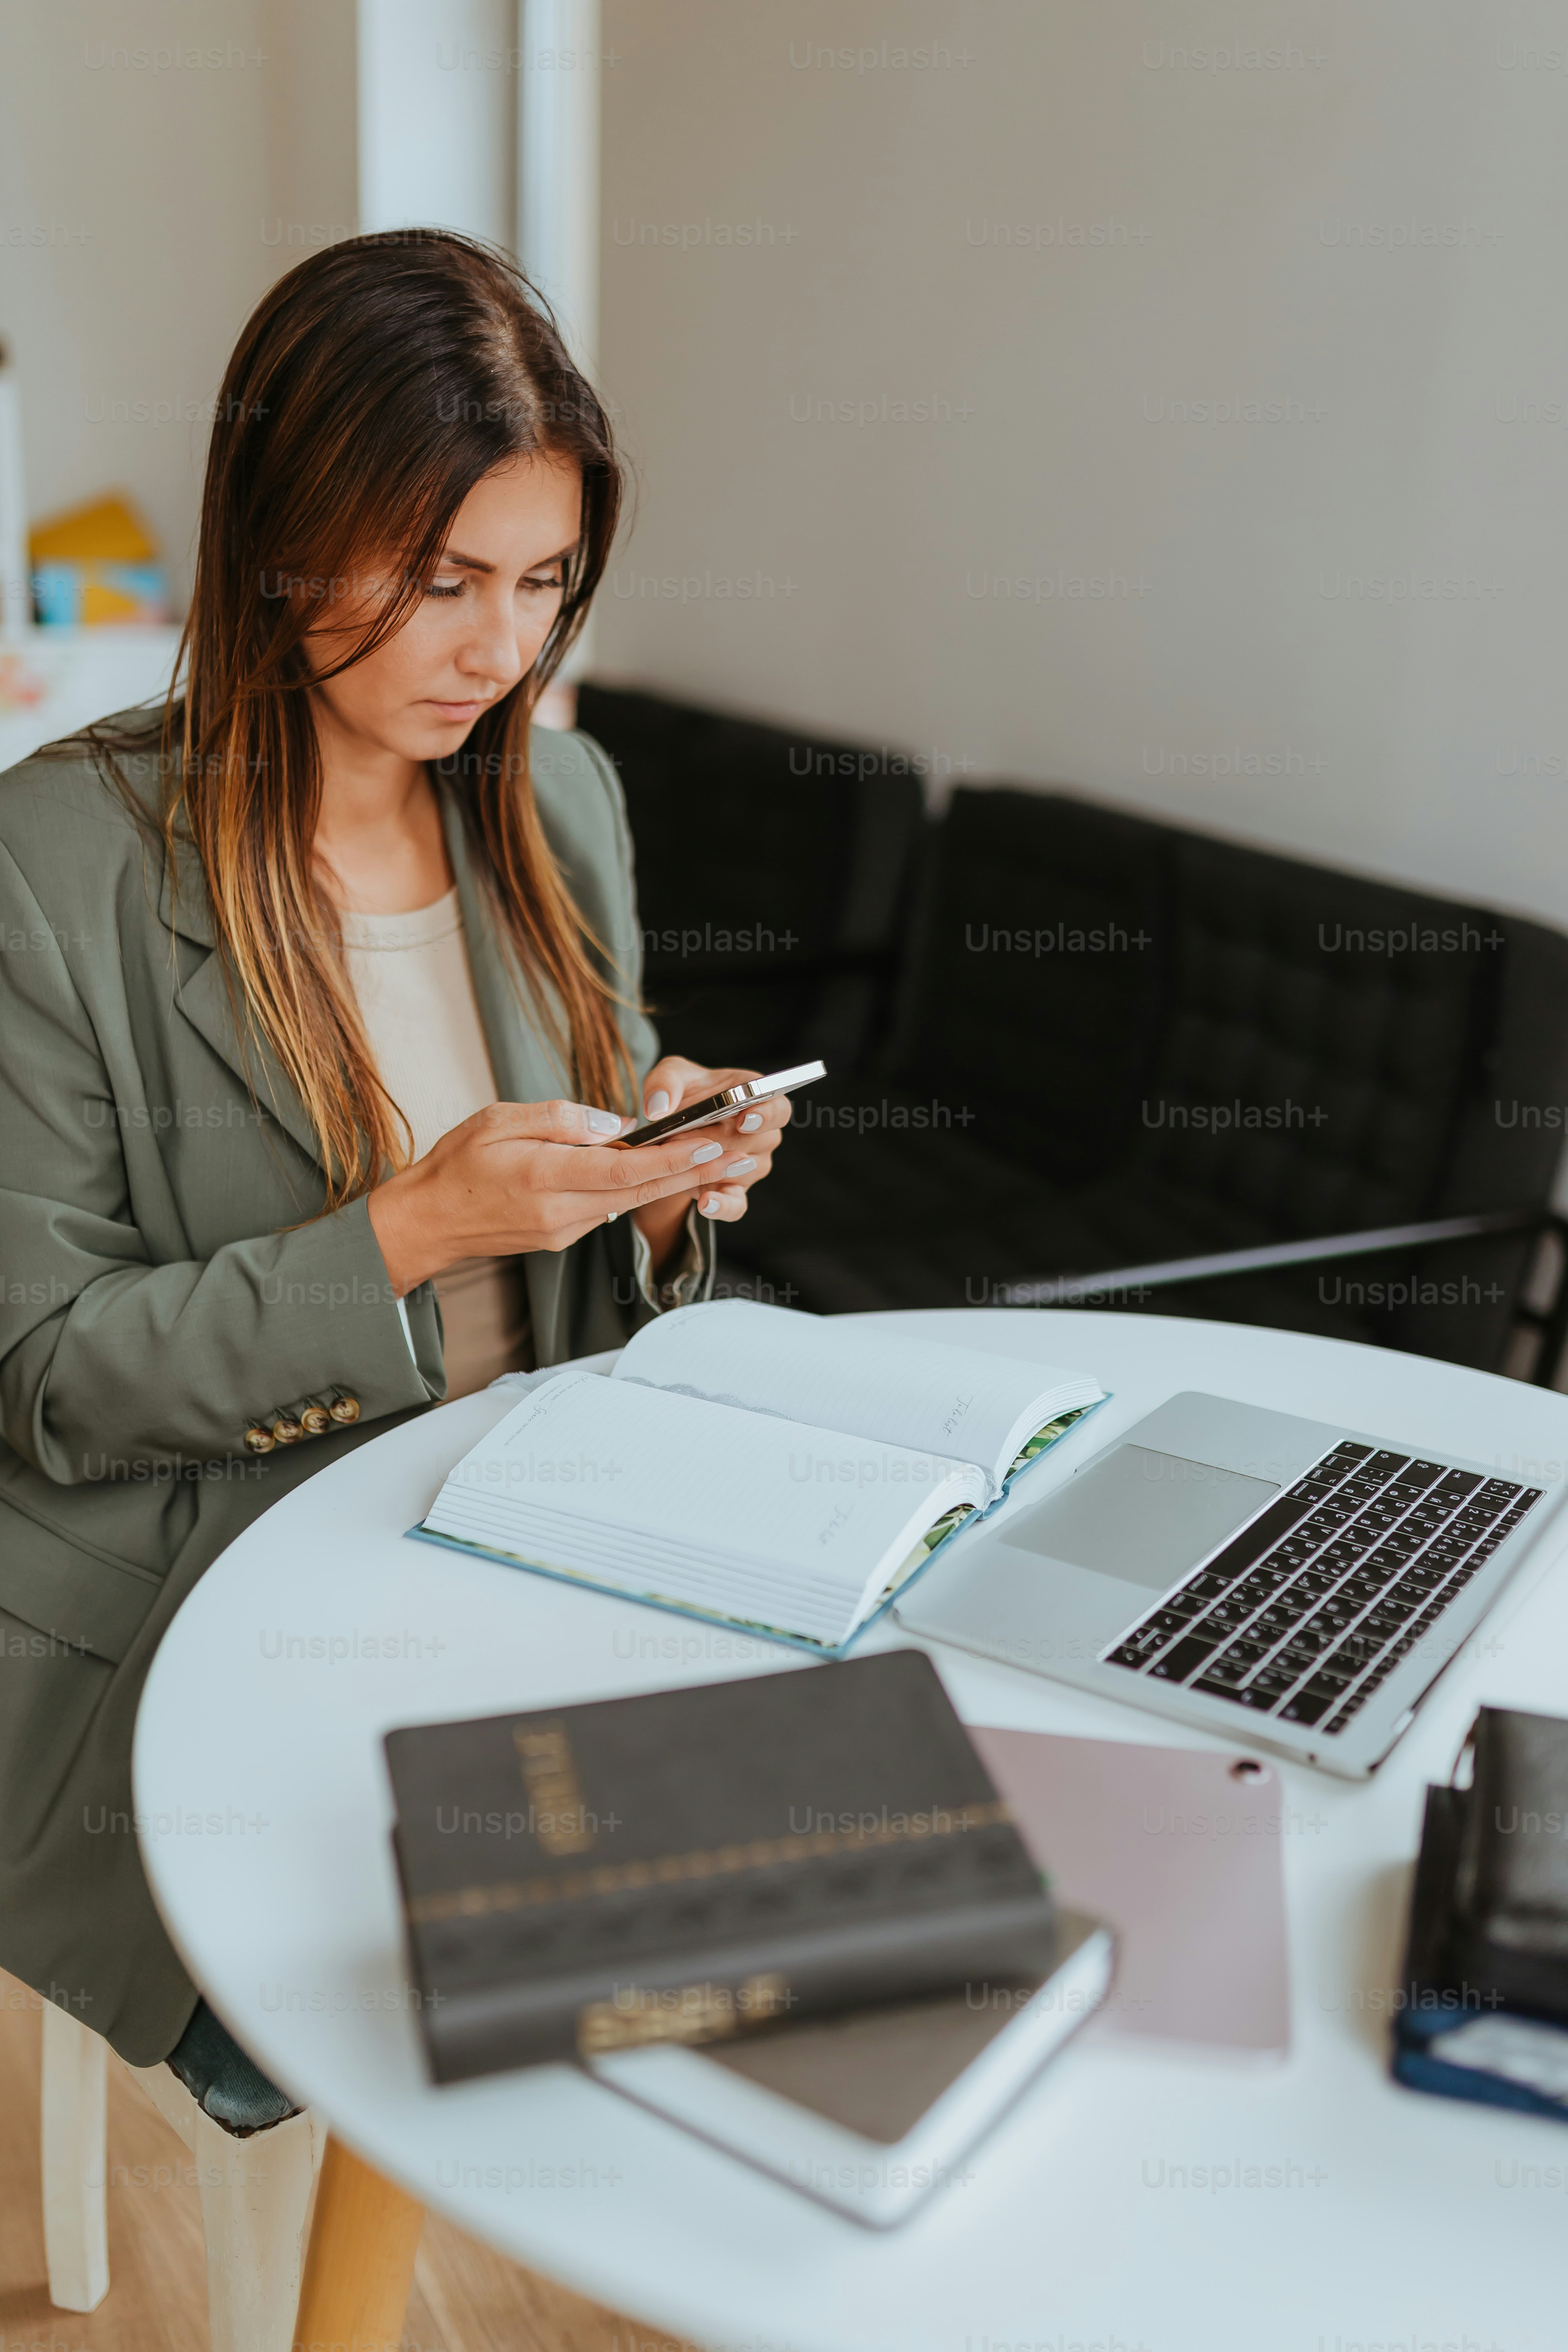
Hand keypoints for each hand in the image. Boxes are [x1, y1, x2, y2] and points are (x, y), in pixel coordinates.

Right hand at [366, 1095, 754, 1296]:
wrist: (427, 1223)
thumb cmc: (456, 1165)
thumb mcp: (499, 1121)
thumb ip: (560, 1118)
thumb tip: (615, 1125)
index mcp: (545, 1178)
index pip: (623, 1170)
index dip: (671, 1159)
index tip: (709, 1146)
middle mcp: (561, 1212)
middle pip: (640, 1192)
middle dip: (694, 1174)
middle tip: (740, 1156)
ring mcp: (563, 1230)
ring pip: (629, 1203)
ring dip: (674, 1183)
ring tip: (718, 1161)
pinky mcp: (561, 1237)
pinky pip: (608, 1209)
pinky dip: (638, 1191)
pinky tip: (663, 1172)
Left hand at [629, 1055, 791, 1269]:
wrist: (674, 1127)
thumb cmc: (682, 1093)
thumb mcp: (670, 1077)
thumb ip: (665, 1083)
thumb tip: (658, 1108)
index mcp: (758, 1099)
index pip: (778, 1109)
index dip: (765, 1115)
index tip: (743, 1119)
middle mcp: (763, 1135)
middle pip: (753, 1142)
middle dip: (716, 1140)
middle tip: (679, 1137)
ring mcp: (751, 1166)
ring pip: (740, 1172)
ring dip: (709, 1167)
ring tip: (677, 1160)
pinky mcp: (734, 1192)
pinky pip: (736, 1205)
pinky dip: (722, 1206)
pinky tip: (705, 1202)